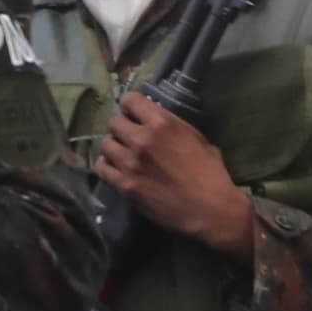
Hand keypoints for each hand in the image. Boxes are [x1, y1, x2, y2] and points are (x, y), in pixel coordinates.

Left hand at [99, 94, 251, 256]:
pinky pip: (101, 168)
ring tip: (123, 154)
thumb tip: (155, 118)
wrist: (209, 210)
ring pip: (105, 144)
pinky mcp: (124, 185)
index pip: (130, 100)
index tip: (135, 114)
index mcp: (162, 123)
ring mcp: (129, 163)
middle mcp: (141, 139)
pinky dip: (107, 165)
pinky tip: (117, 168)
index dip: (131, 106)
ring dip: (114, 146)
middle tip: (131, 137)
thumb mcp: (197, 138)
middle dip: (122, 127)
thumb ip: (172, 125)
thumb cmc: (210, 173)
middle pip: (114, 122)